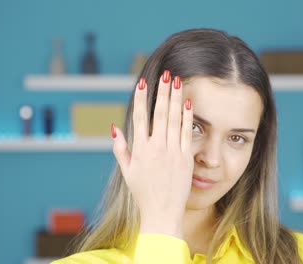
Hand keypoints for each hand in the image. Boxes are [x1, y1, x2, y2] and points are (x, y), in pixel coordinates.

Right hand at [111, 71, 193, 237]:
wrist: (162, 212)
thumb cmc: (143, 193)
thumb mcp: (127, 172)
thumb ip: (121, 149)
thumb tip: (114, 128)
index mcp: (140, 150)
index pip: (140, 118)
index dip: (141, 99)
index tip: (143, 83)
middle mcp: (156, 148)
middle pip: (160, 113)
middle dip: (162, 92)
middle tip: (166, 75)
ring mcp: (172, 152)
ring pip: (174, 119)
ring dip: (176, 98)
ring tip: (178, 81)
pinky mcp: (186, 158)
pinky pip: (187, 133)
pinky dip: (187, 117)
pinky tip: (188, 103)